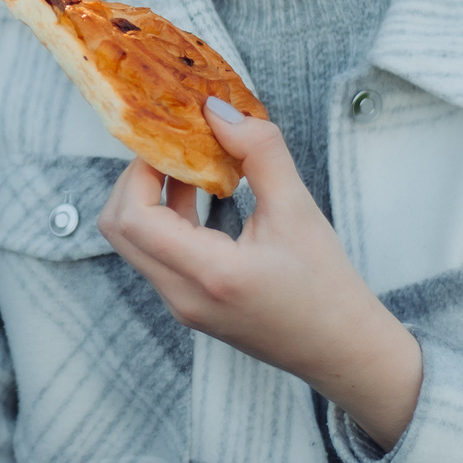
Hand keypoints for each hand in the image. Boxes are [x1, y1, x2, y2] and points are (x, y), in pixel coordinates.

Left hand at [98, 99, 423, 446]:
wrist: (343, 351)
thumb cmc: (328, 288)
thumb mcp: (299, 210)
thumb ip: (259, 153)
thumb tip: (218, 111)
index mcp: (209, 275)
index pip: (133, 218)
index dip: (138, 170)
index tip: (167, 139)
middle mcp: (182, 296)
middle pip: (119, 229)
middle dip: (135, 179)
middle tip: (172, 147)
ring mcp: (181, 305)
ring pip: (134, 242)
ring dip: (150, 197)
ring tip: (190, 163)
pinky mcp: (188, 304)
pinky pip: (156, 255)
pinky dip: (165, 218)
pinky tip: (200, 192)